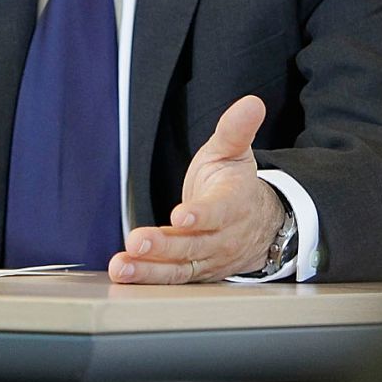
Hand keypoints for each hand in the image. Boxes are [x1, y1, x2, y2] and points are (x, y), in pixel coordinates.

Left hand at [108, 95, 284, 283]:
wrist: (258, 224)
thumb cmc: (236, 184)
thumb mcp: (234, 153)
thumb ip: (236, 130)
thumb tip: (252, 102)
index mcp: (233, 204)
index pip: (219, 211)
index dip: (201, 214)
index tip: (181, 216)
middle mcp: (222, 237)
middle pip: (193, 244)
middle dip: (164, 245)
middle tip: (137, 241)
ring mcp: (208, 259)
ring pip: (180, 267)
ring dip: (150, 269)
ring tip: (124, 266)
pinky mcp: (195, 272)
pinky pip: (172, 279)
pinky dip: (148, 278)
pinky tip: (124, 274)